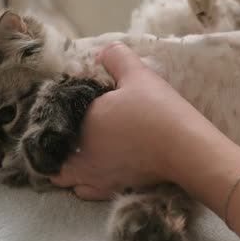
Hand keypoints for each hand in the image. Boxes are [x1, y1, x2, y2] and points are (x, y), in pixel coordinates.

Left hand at [51, 42, 219, 199]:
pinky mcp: (112, 191)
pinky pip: (86, 192)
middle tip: (72, 135)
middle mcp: (80, 154)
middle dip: (58, 146)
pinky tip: (101, 172)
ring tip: (83, 156)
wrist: (185, 148)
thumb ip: (118, 58)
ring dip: (69, 168)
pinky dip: (87, 185)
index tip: (73, 110)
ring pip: (67, 178)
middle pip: (54, 155)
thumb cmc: (157, 110)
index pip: (57, 120)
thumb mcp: (138, 75)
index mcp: (81, 123)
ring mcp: (95, 177)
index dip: (61, 115)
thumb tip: (105, 48)